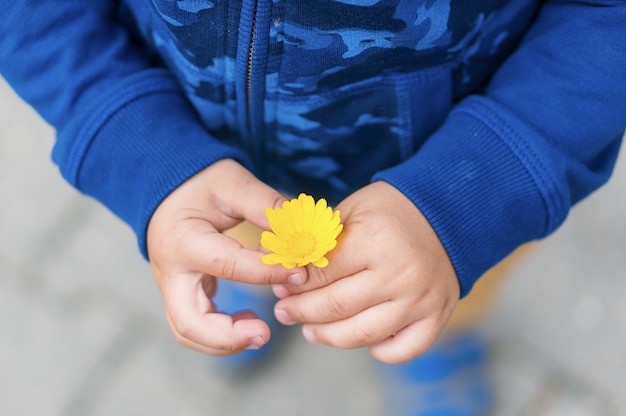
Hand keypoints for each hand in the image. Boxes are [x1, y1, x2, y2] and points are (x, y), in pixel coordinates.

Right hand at [147, 159, 306, 355]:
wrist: (166, 187)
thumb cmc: (199, 182)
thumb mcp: (234, 183)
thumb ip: (267, 207)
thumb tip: (304, 234)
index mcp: (183, 240)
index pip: (228, 265)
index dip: (268, 272)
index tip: (299, 272)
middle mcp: (170, 271)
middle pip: (188, 323)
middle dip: (228, 337)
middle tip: (265, 333)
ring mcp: (171, 286)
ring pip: (188, 332)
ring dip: (225, 341)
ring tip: (260, 331)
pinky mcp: (181, 292)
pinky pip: (195, 325)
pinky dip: (221, 333)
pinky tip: (248, 320)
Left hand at [272, 182, 459, 363]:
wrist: (448, 212)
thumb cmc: (391, 210)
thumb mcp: (351, 211)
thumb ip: (318, 241)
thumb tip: (284, 269)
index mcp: (374, 240)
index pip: (320, 274)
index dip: (293, 283)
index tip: (279, 286)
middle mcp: (399, 274)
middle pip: (335, 307)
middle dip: (300, 312)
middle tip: (284, 311)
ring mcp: (420, 300)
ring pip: (361, 335)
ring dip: (327, 336)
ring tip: (310, 331)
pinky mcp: (437, 316)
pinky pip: (401, 350)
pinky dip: (378, 351)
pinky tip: (360, 338)